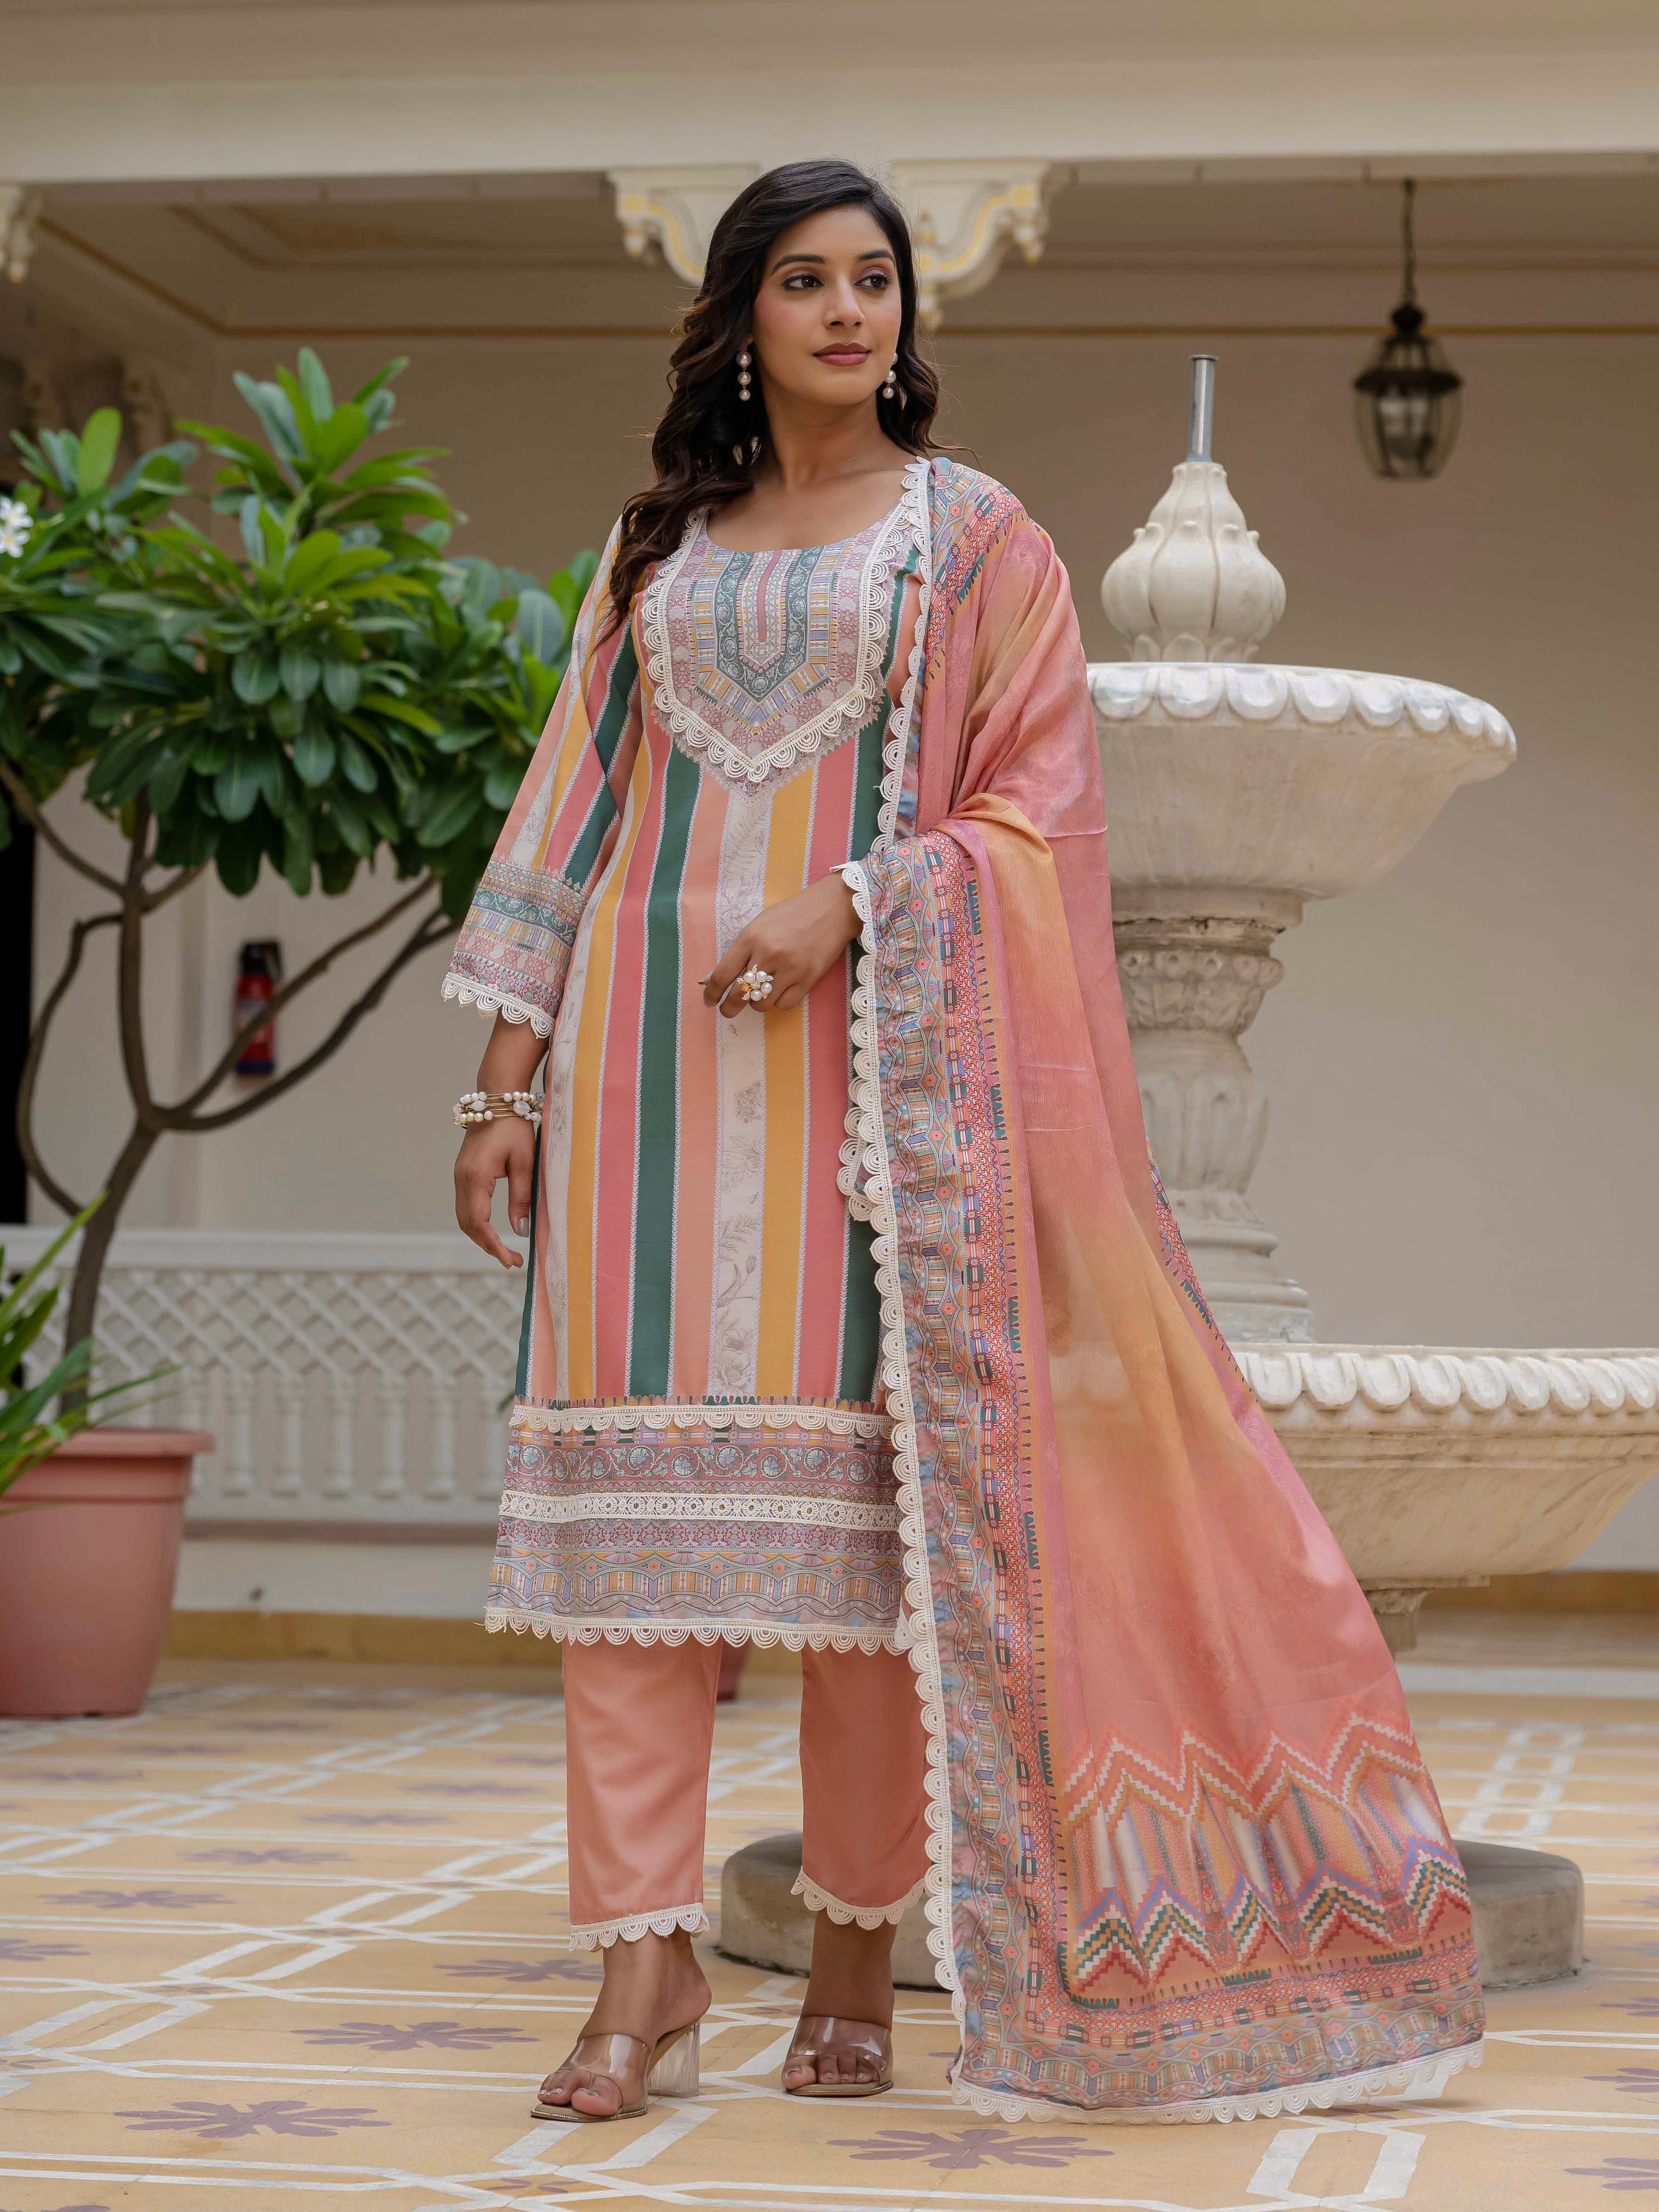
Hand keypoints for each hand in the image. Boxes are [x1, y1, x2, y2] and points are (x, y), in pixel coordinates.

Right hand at [454, 1114, 536, 1268]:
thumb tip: (521, 1230)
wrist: (497, 1101)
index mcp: (476, 1177)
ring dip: (480, 1237)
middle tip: (511, 1261)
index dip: (493, 1245)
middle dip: (487, 1246)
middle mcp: (461, 1179)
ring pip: (464, 1217)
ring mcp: (459, 1177)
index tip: (510, 1260)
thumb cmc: (514, 1128)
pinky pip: (465, 1206)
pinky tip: (493, 1231)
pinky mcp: (463, 1174)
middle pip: (467, 1224)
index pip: (479, 1222)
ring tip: (504, 1251)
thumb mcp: (524, 1163)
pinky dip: (477, 1223)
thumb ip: (521, 1198)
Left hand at [701, 873, 859, 1018]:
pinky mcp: (808, 979)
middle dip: (729, 1008)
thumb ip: (738, 952)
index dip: (712, 993)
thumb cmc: (792, 914)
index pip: (722, 975)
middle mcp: (768, 955)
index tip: (710, 1001)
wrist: (831, 909)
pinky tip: (780, 991)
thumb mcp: (759, 925)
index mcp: (751, 938)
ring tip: (761, 993)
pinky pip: (784, 1005)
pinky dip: (779, 1002)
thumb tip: (711, 979)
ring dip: (757, 1003)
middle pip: (739, 995)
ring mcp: (789, 969)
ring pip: (761, 1004)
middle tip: (728, 1010)